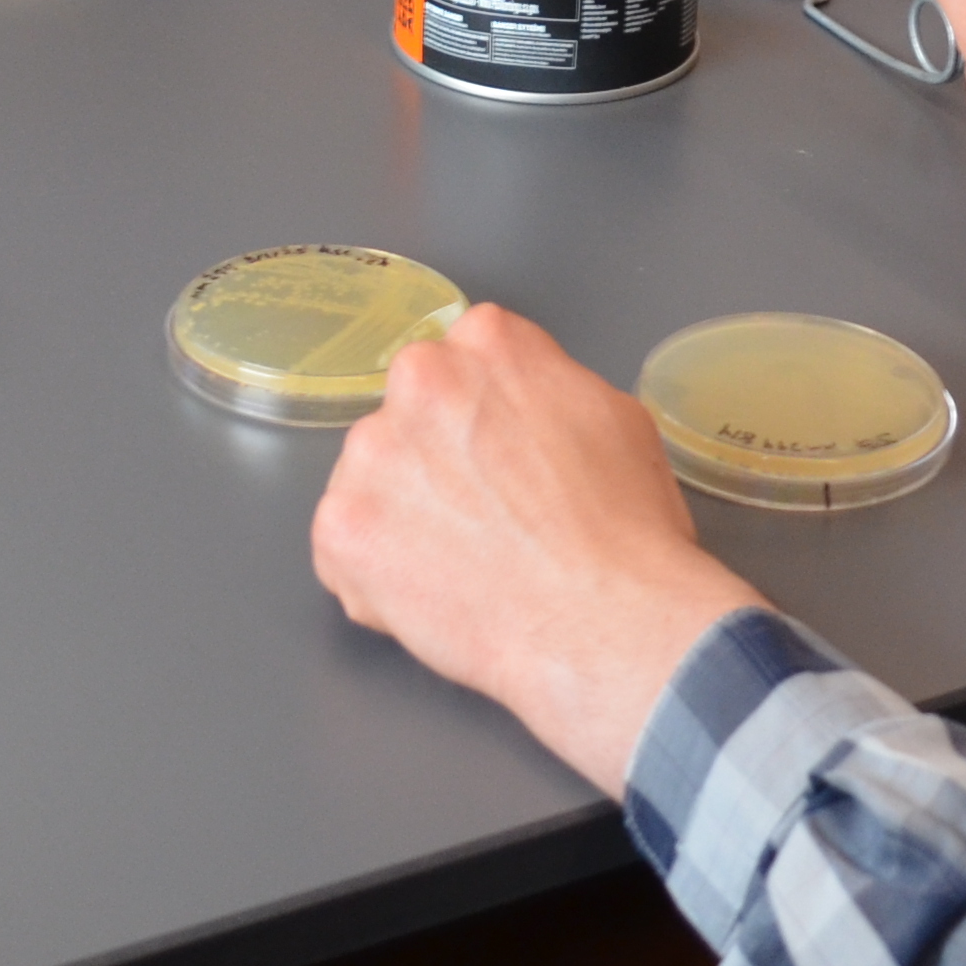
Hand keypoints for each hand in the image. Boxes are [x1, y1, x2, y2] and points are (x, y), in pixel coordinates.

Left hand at [311, 304, 760, 793]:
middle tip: (485, 518)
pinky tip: (429, 597)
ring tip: (461, 567)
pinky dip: (374, 577)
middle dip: (436, 460)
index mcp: (487, 341)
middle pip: (411, 415)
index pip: (465, 362)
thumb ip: (547, 386)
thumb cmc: (626, 530)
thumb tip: (518, 405)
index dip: (488, 420)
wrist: (602, 624)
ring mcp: (370, 455)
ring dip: (401, 516)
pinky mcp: (339, 529)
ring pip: (372, 479)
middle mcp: (418, 381)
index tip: (506, 460)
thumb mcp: (614, 415)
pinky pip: (341, 549)